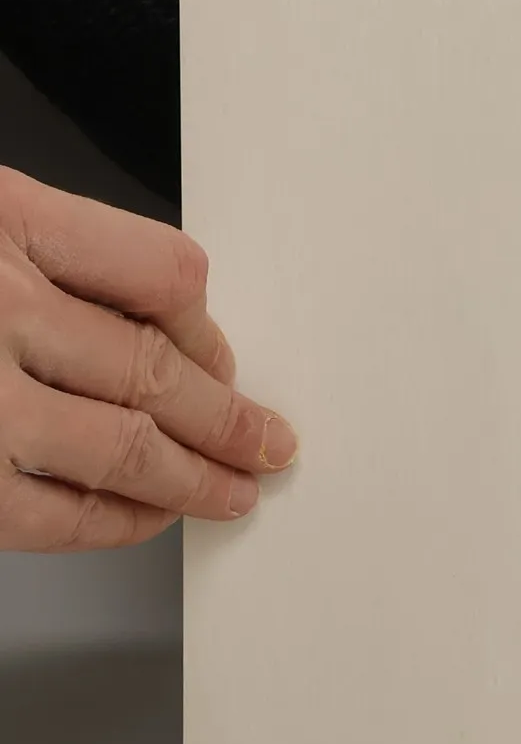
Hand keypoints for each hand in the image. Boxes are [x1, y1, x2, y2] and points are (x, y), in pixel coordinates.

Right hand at [0, 168, 295, 551]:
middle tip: (271, 442)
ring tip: (234, 491)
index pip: (163, 273)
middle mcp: (0, 306)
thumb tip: (157, 324)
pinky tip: (145, 516)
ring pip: (127, 445)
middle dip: (227, 417)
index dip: (206, 328)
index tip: (225, 360)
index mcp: (8, 222)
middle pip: (156, 367)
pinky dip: (116, 521)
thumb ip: (48, 256)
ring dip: (196, 477)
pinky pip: (59, 514)